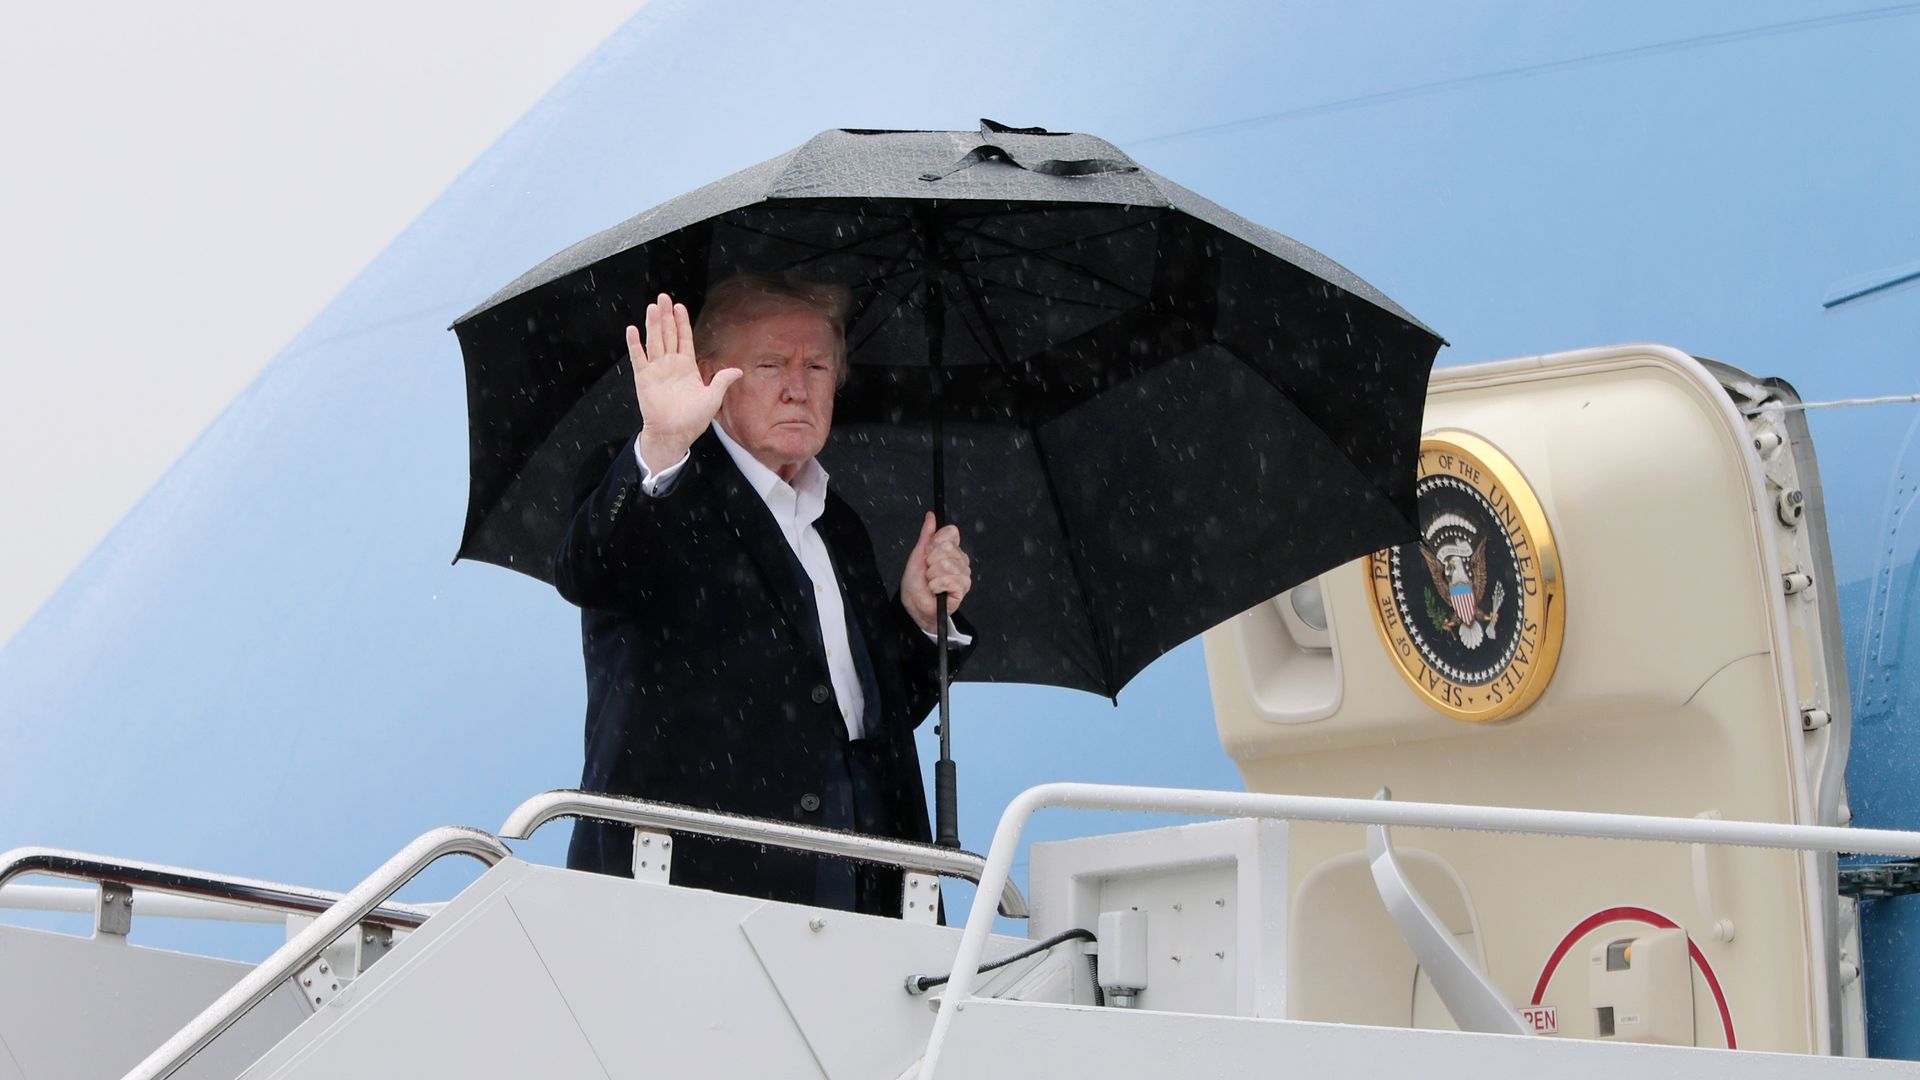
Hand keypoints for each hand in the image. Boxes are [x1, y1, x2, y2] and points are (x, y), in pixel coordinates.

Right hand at [630, 292, 741, 471]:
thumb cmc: (693, 419)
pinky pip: (638, 358)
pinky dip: (635, 344)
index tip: (680, 307)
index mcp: (686, 367)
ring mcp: (656, 370)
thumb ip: (722, 380)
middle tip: (663, 298)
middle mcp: (670, 365)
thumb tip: (738, 371)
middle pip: (667, 334)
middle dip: (666, 316)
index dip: (681, 322)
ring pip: (654, 341)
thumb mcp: (713, 398)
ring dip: (653, 324)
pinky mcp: (643, 379)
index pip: (684, 338)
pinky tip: (633, 330)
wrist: (675, 434)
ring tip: (652, 307)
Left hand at [901, 512, 971, 634]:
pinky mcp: (963, 588)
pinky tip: (936, 590)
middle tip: (928, 570)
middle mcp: (960, 559)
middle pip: (947, 548)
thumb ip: (926, 534)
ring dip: (932, 575)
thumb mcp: (917, 554)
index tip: (927, 553)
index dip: (935, 541)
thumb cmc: (916, 582)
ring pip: (948, 565)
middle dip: (931, 561)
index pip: (951, 532)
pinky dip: (937, 586)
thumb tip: (931, 515)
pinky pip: (950, 580)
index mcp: (951, 548)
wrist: (914, 603)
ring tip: (931, 581)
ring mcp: (963, 573)